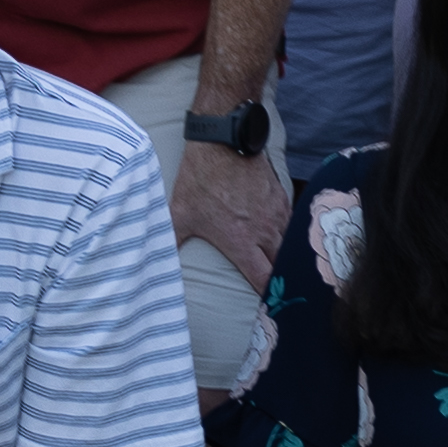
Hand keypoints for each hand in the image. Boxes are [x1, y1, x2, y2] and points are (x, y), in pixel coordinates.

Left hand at [169, 137, 288, 308]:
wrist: (223, 141)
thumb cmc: (200, 179)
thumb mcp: (180, 213)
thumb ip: (172, 241)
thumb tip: (157, 263)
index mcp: (240, 241)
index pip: (262, 277)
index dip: (268, 294)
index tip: (269, 305)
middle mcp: (263, 231)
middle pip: (282, 264)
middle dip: (282, 278)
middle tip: (280, 290)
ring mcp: (276, 213)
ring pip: (289, 243)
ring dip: (286, 255)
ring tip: (284, 266)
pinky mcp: (280, 196)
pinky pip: (290, 221)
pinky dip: (287, 232)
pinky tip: (280, 235)